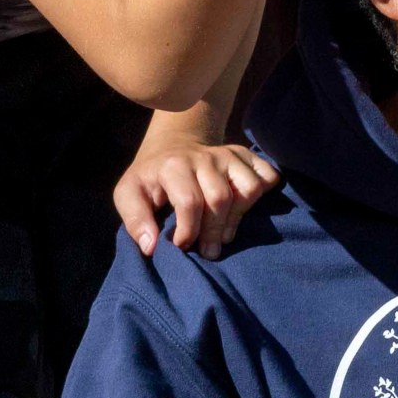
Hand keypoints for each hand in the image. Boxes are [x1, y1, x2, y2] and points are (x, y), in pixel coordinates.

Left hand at [113, 140, 281, 256]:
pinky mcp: (245, 156)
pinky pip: (268, 176)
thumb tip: (151, 248)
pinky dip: (262, 195)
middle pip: (221, 199)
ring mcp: (228, 154)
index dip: (188, 231)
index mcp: (173, 165)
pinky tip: (242, 208)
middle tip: (207, 251)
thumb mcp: (129, 194)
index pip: (189, 202)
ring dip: (238, 217)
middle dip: (214, 232)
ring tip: (223, 231)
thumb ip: (135, 220)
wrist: (173, 146)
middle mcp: (204, 156)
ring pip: (249, 188)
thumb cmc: (151, 179)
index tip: (181, 245)